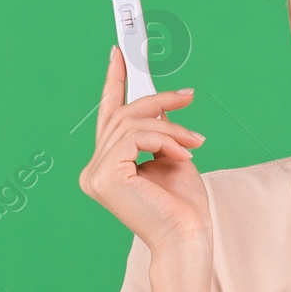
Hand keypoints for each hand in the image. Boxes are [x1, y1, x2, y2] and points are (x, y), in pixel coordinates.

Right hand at [79, 45, 210, 255]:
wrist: (188, 237)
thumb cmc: (183, 207)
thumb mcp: (171, 157)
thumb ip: (158, 132)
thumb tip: (160, 105)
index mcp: (107, 168)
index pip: (108, 118)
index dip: (113, 83)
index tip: (120, 54)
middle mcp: (94, 171)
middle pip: (121, 116)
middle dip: (157, 101)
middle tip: (189, 95)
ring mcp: (95, 175)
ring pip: (131, 124)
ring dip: (170, 128)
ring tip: (196, 142)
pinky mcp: (105, 177)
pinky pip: (135, 138)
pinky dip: (165, 140)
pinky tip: (184, 156)